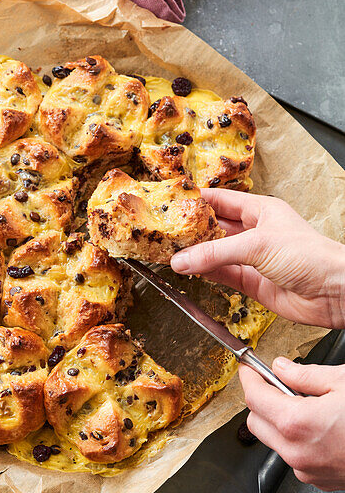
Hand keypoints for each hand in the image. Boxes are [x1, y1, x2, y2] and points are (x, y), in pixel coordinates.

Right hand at [170, 191, 344, 329]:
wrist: (335, 292)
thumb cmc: (312, 256)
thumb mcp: (258, 245)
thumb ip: (216, 253)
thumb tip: (183, 260)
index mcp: (261, 211)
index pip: (221, 200)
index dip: (197, 201)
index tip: (172, 203)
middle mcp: (256, 233)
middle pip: (216, 228)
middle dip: (192, 230)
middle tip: (165, 231)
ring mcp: (254, 259)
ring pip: (217, 254)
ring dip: (196, 255)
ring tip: (170, 253)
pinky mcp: (254, 283)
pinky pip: (223, 276)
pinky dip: (205, 274)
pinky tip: (189, 271)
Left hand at [240, 361, 344, 489]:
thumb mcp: (343, 382)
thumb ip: (305, 375)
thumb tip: (282, 368)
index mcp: (297, 423)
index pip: (253, 398)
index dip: (249, 378)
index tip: (249, 369)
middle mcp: (297, 452)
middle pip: (256, 422)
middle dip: (261, 401)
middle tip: (276, 383)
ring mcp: (308, 470)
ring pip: (274, 442)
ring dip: (280, 422)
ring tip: (308, 405)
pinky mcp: (320, 481)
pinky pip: (295, 457)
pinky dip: (297, 440)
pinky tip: (320, 427)